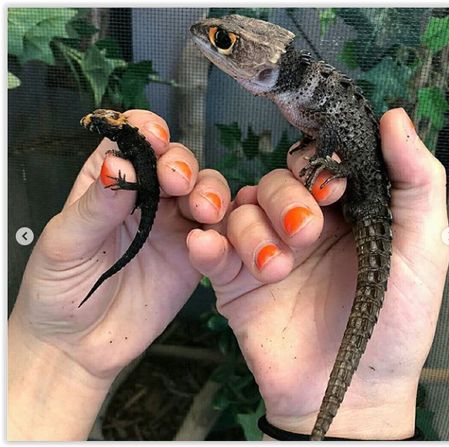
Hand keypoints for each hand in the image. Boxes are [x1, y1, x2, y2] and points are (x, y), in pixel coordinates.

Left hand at [9, 109, 229, 438]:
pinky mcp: (193, 255)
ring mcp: (172, 226)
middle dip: (183, 164)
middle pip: (176, 163)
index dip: (147, 131)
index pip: (132, 143)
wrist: (79, 348)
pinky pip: (217, 233)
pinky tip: (211, 240)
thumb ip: (95, 206)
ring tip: (204, 211)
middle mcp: (145, 199)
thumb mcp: (66, 245)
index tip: (155, 138)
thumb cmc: (58, 291)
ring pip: (204, 192)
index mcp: (107, 184)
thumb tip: (119, 164)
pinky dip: (222, 230)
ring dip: (210, 193)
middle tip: (179, 183)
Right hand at [187, 108, 448, 438]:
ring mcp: (265, 251)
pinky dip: (206, 243)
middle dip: (287, 201)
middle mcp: (301, 225)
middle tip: (306, 233)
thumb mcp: (420, 250)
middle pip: (275, 182)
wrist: (351, 392)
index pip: (317, 164)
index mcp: (344, 213)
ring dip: (254, 232)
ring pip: (242, 209)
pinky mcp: (235, 280)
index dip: (318, 166)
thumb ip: (416, 182)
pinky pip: (210, 248)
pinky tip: (211, 249)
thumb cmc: (395, 324)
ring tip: (276, 269)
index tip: (332, 189)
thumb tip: (394, 119)